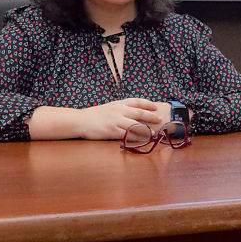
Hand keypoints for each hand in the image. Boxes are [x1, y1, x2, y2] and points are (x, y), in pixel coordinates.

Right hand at [28, 98, 171, 139]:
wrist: (81, 120)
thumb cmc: (96, 115)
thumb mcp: (110, 107)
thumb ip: (122, 108)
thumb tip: (136, 111)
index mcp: (119, 103)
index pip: (137, 101)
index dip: (147, 104)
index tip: (155, 107)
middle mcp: (119, 111)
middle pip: (139, 113)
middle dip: (151, 116)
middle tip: (159, 119)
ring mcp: (116, 121)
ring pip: (135, 125)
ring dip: (147, 129)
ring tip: (155, 133)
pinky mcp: (112, 131)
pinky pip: (127, 135)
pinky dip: (136, 137)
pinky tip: (143, 140)